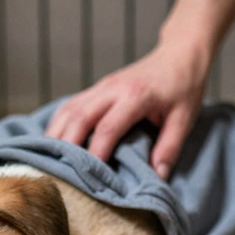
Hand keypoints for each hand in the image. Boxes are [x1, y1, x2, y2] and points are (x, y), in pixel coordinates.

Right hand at [45, 39, 208, 179]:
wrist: (178, 56)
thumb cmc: (184, 88)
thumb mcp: (185, 119)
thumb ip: (169, 148)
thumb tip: (156, 179)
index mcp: (136, 95)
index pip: (108, 128)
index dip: (96, 154)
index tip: (90, 178)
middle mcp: (112, 89)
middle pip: (79, 118)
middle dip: (66, 147)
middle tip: (60, 173)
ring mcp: (100, 86)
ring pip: (68, 111)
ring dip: (56, 136)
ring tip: (49, 161)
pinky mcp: (95, 88)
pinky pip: (69, 107)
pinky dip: (57, 126)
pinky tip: (54, 144)